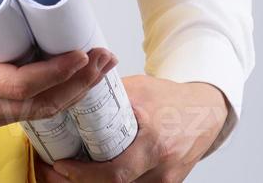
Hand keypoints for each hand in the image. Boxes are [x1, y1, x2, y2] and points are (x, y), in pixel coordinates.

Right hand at [0, 3, 117, 129]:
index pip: (19, 86)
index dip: (56, 73)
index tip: (80, 54)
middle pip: (39, 104)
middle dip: (79, 82)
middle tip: (103, 56)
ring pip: (41, 111)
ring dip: (75, 89)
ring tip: (99, 65)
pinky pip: (31, 111)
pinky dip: (58, 94)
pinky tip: (77, 79)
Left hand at [33, 76, 229, 182]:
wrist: (205, 112)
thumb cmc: (171, 99)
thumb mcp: (138, 89)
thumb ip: (107, 94)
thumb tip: (71, 92)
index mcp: (153, 142)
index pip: (115, 172)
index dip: (84, 174)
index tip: (60, 165)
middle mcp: (161, 166)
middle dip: (82, 182)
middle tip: (56, 172)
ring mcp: (166, 179)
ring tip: (70, 172)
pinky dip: (114, 182)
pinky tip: (95, 173)